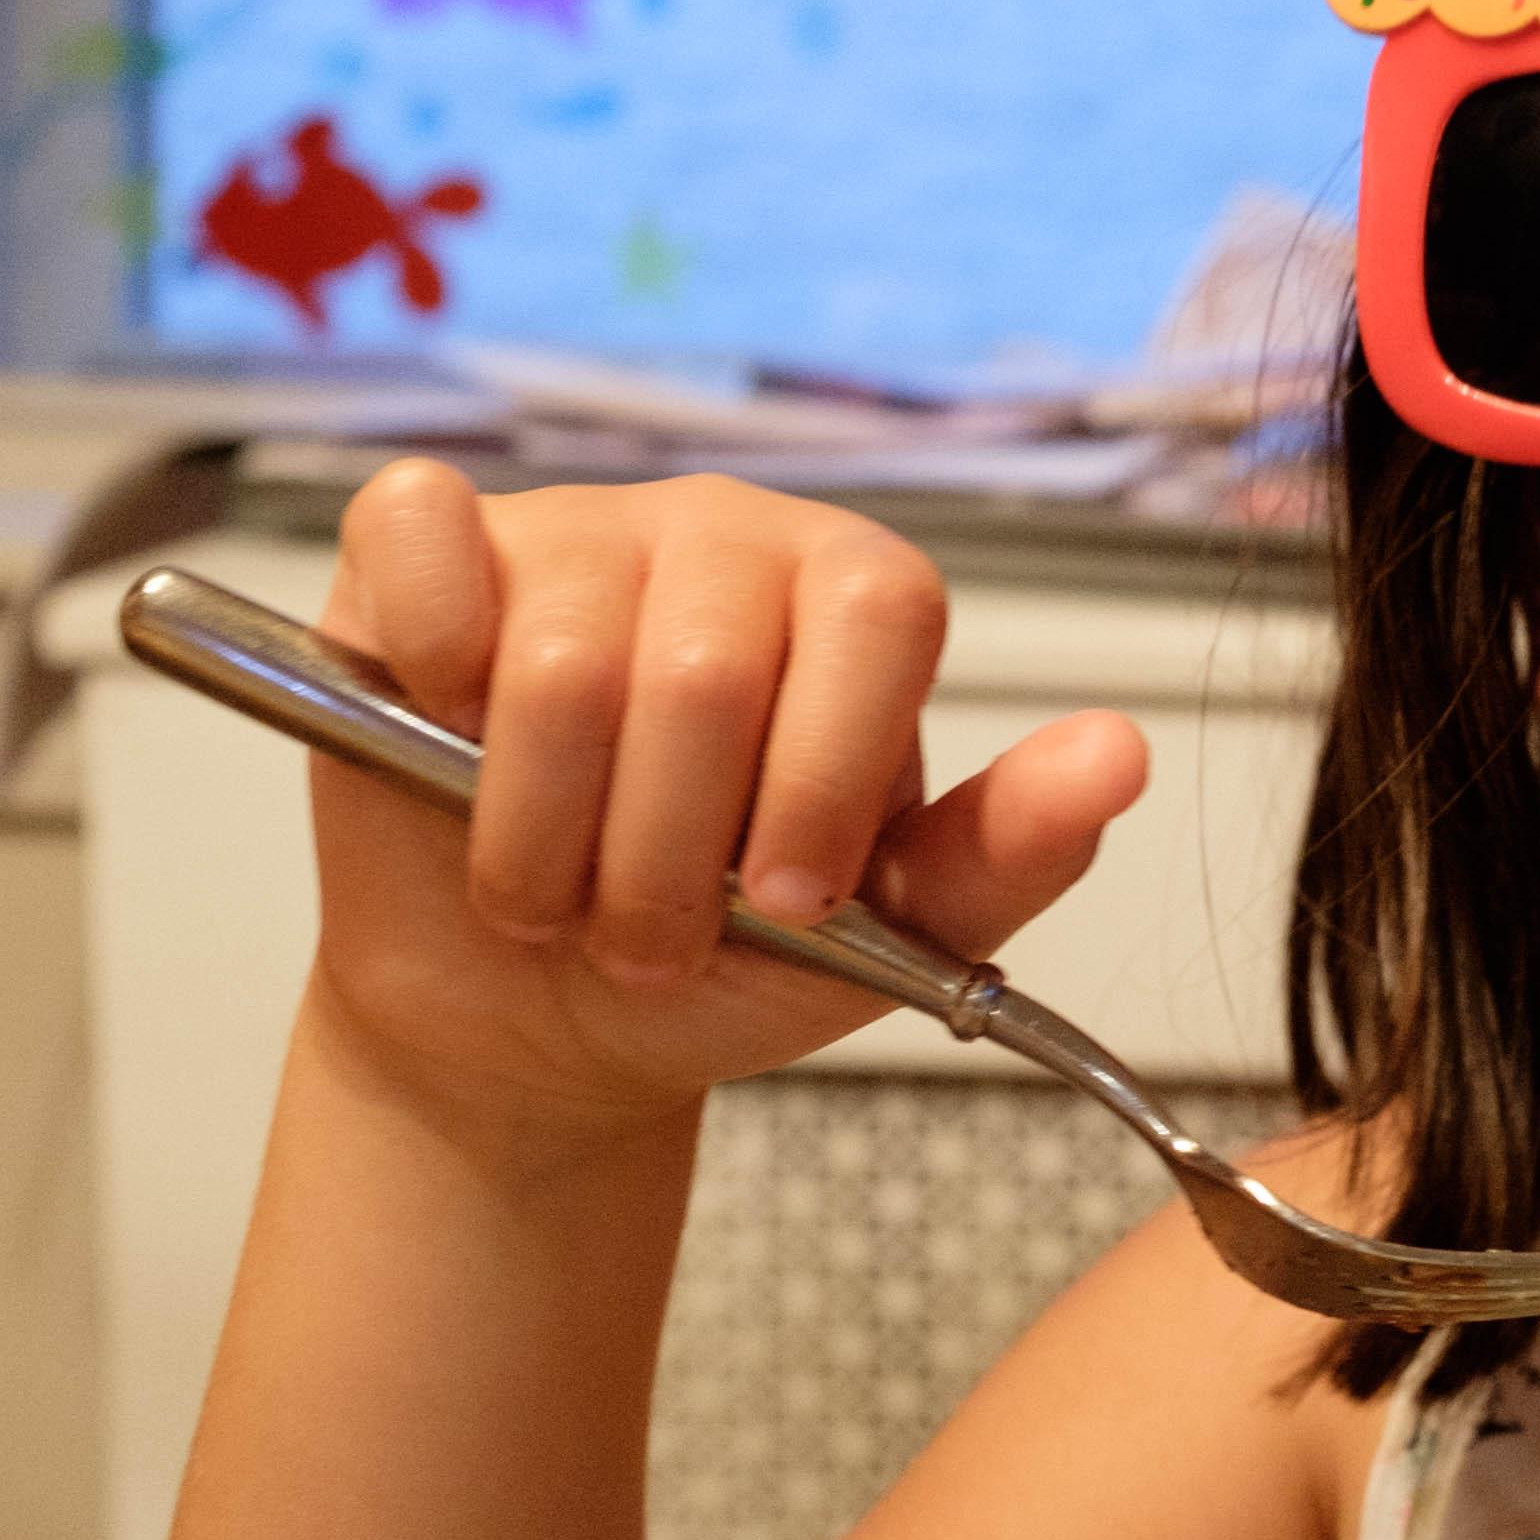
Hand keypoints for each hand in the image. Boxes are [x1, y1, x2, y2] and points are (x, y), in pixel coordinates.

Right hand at [300, 458, 1150, 1145]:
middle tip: (652, 938)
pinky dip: (426, 664)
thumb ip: (1010, 848)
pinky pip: (420, 536)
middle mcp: (726, 534)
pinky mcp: (427, 548)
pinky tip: (444, 744)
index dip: (825, 777)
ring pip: (559, 665)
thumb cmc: (727, 957)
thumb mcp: (890, 935)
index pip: (878, 615)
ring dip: (546, 842)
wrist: (531, 1011)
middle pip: (705, 671)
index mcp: (857, 596)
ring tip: (559, 901)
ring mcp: (577, 528)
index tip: (794, 902)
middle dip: (670, 859)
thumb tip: (1119, 754)